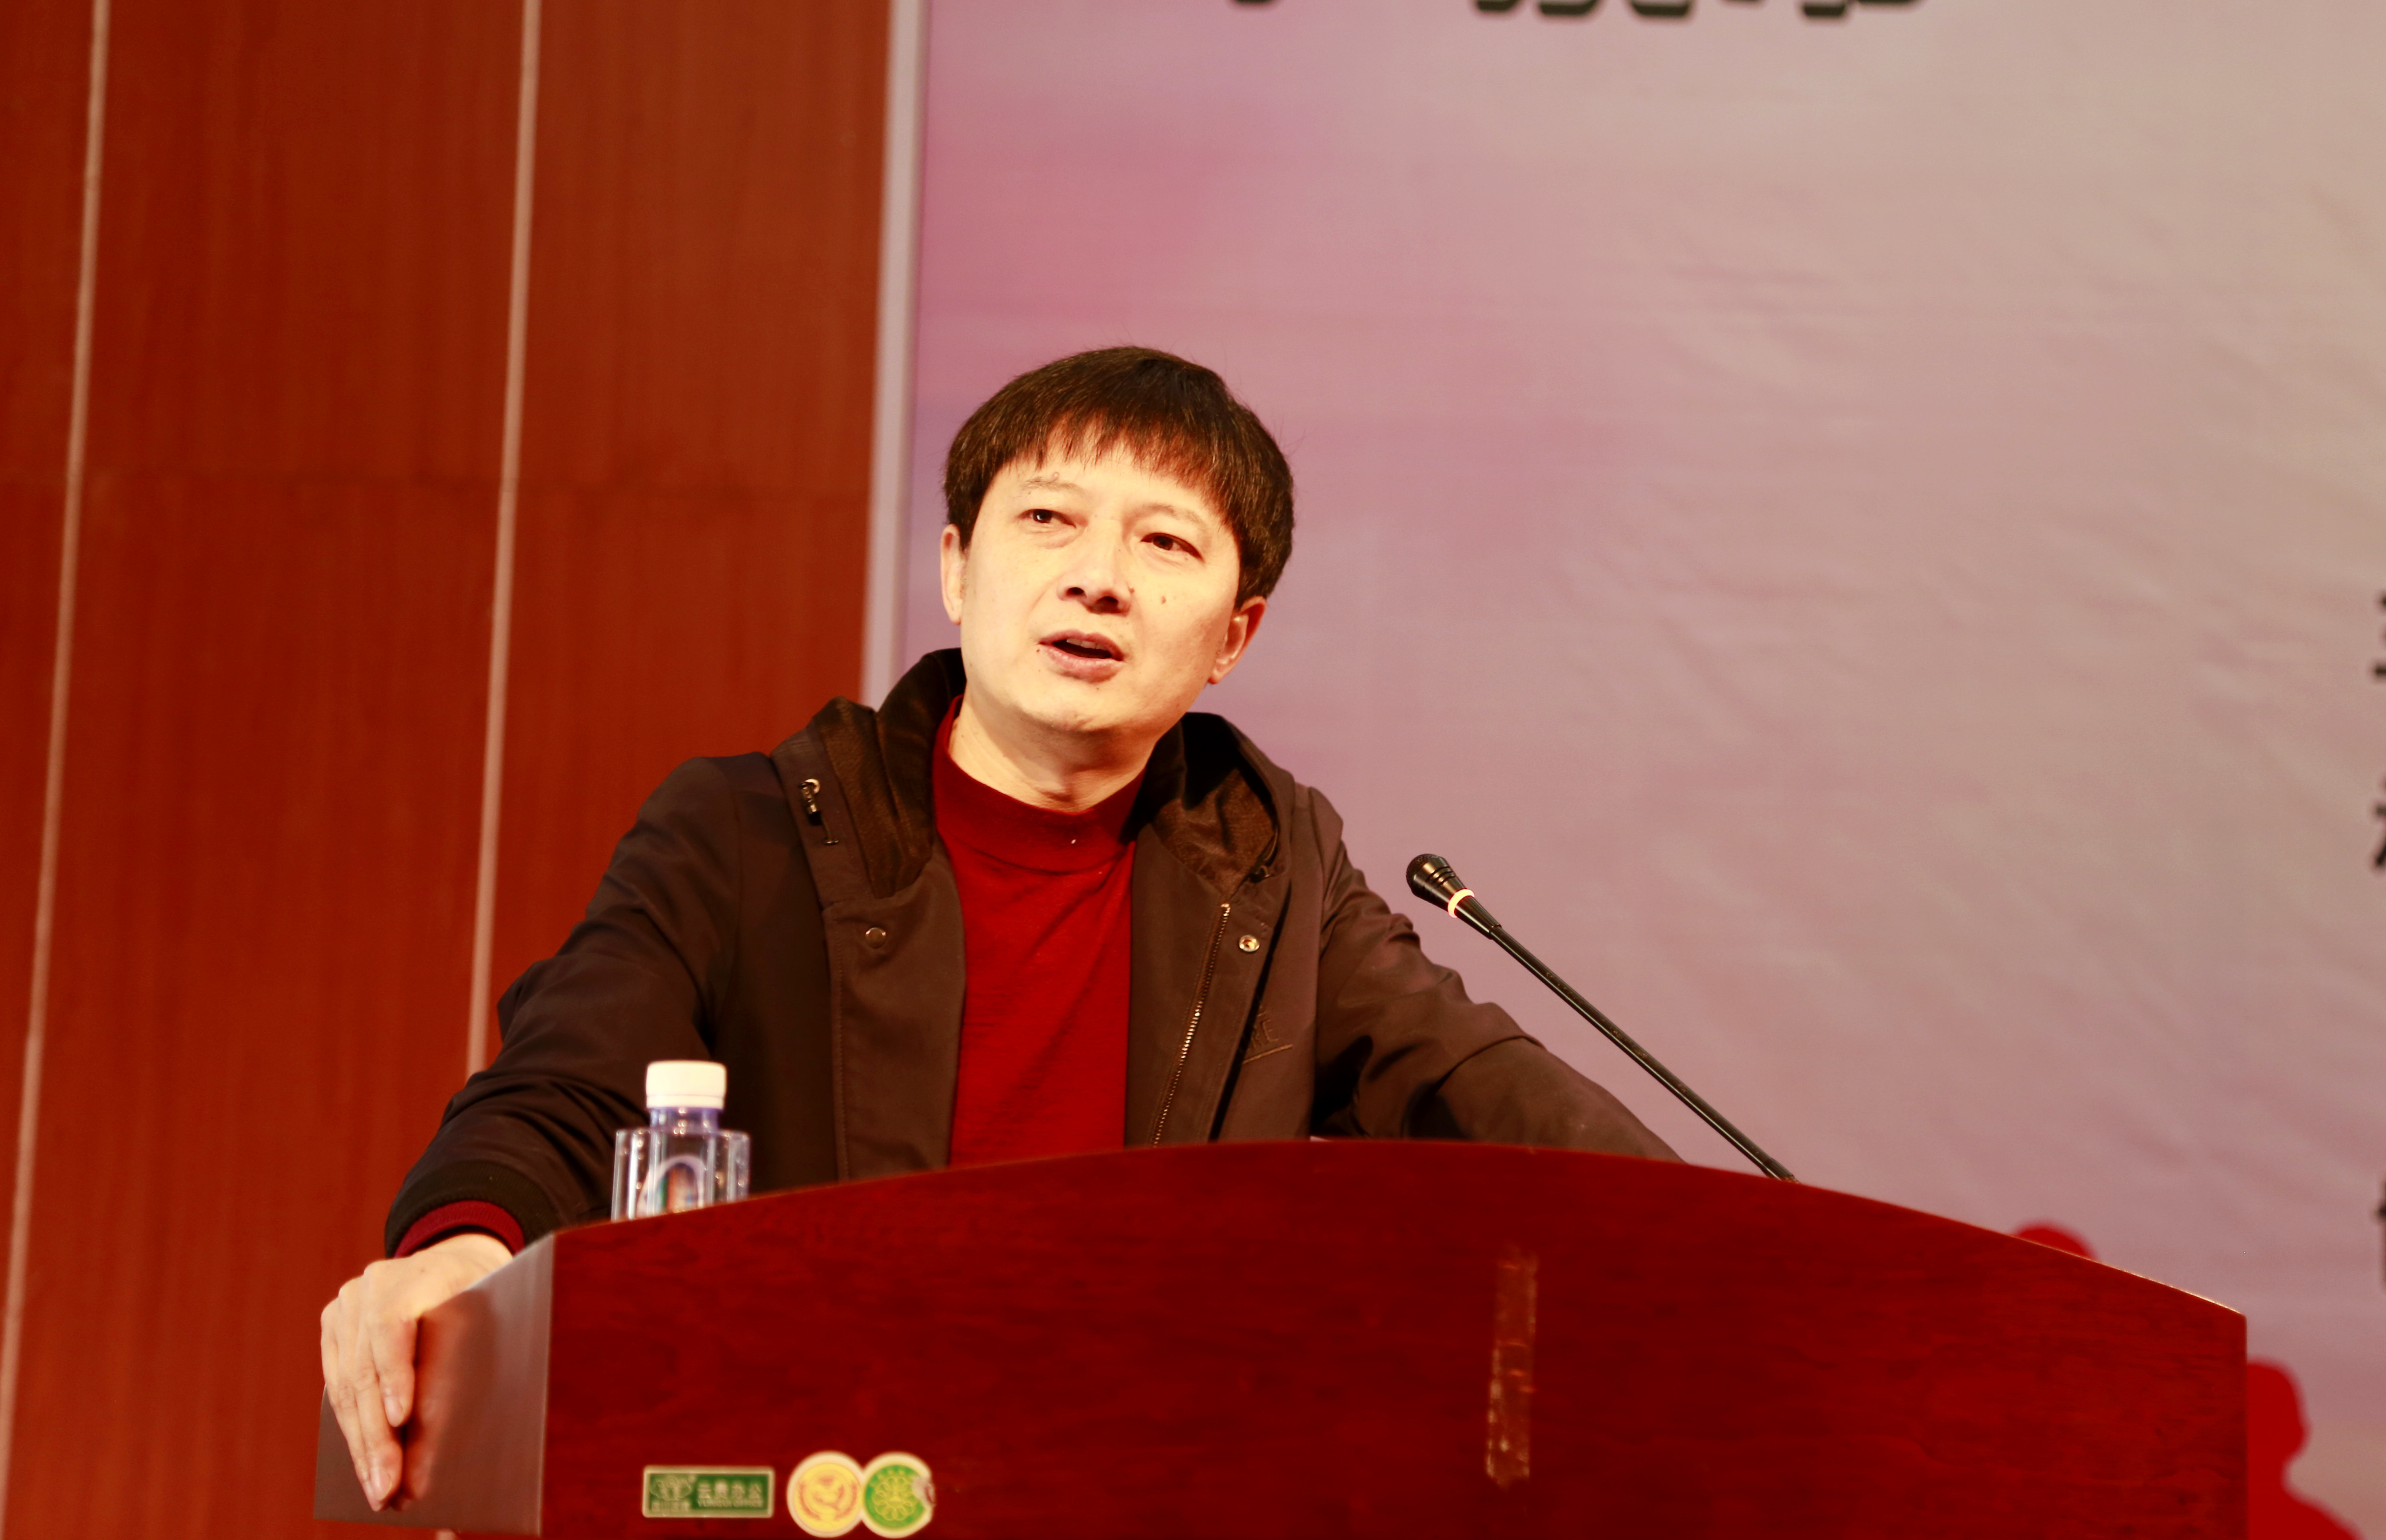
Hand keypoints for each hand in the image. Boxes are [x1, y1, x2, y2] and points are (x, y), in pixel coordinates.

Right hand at [318, 1232, 510, 1509]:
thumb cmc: (486, 1291)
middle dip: (376, 1435)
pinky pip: (338, 1387)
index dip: (394, 1373)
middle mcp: (370, 1287)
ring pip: (346, 1386)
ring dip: (361, 1444)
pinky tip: (366, 1463)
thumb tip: (447, 1429)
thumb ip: (466, 1354)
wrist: (458, 1258)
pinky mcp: (333, 1328)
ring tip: (377, 1488)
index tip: (399, 1418)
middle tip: (387, 1484)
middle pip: (365, 1367)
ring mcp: (346, 1307)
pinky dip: (353, 1429)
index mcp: (414, 1273)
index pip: (392, 1325)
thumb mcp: (491, 1307)